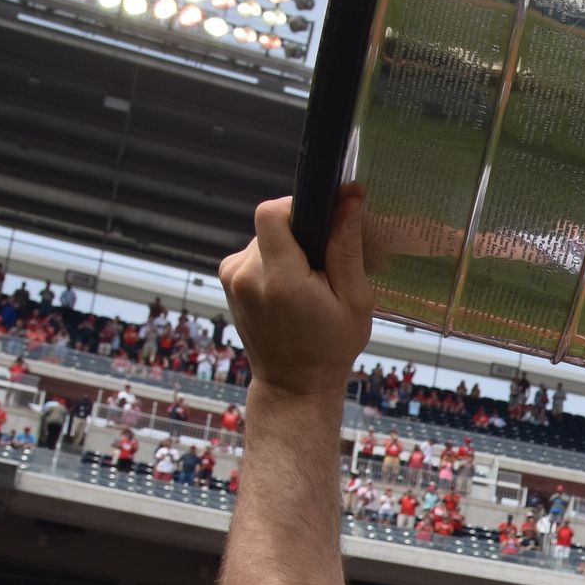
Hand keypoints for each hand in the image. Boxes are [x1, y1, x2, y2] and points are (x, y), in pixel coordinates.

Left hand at [220, 186, 372, 402]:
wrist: (293, 385)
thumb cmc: (330, 348)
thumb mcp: (355, 301)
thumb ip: (348, 248)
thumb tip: (349, 200)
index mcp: (280, 280)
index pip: (272, 212)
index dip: (296, 206)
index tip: (320, 221)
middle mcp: (247, 275)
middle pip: (271, 224)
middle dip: (299, 235)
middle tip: (322, 268)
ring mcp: (232, 278)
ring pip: (263, 237)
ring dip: (287, 250)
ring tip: (306, 284)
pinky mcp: (228, 280)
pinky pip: (254, 252)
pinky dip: (274, 261)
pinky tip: (289, 289)